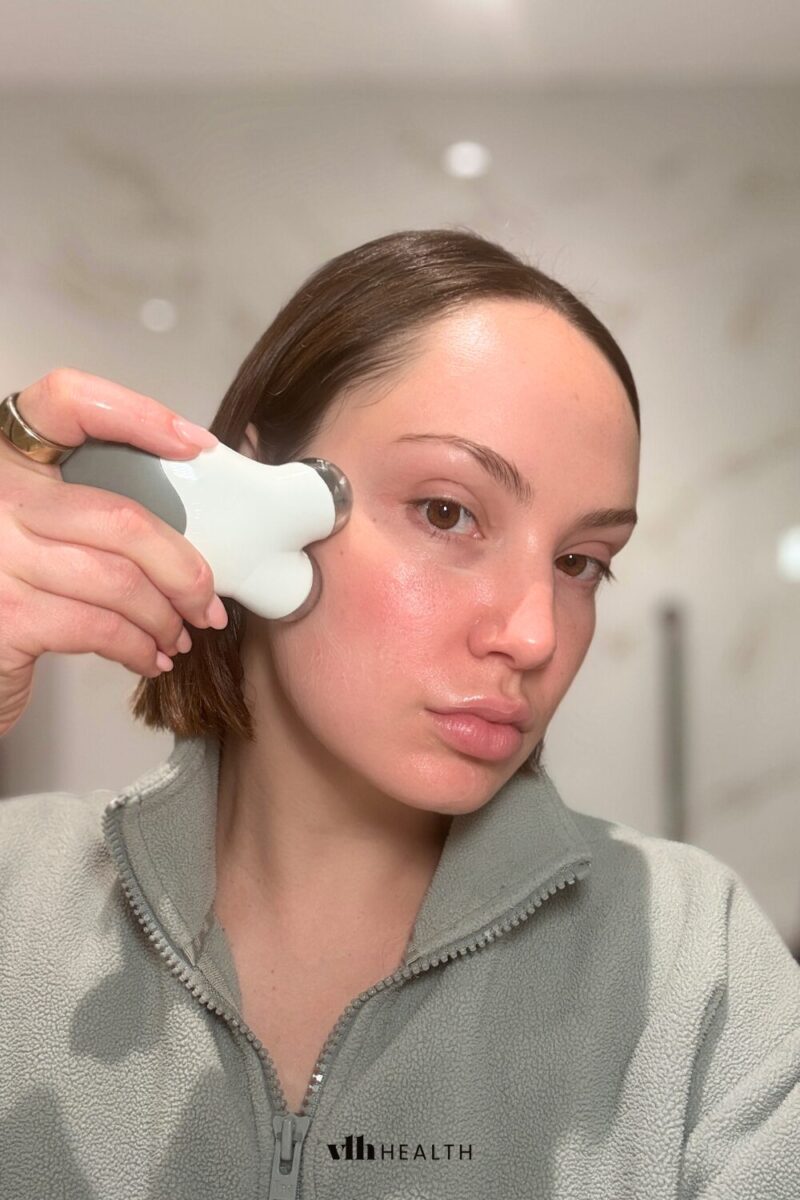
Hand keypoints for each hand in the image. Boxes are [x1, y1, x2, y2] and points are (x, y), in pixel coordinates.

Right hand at [0, 368, 227, 737]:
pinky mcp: (8, 617)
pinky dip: (138, 648)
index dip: (138, 414)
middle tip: (206, 602)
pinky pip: (102, 628)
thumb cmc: (9, 590)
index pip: (67, 401)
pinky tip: (148, 657)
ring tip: (177, 635)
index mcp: (8, 458)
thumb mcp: (35, 528)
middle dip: (182, 569)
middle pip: (121, 517)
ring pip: (121, 580)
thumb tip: (188, 526)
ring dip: (165, 616)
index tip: (194, 443)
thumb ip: (88, 507)